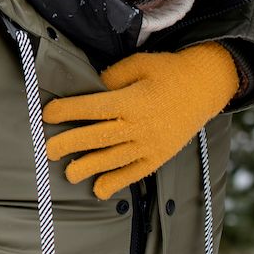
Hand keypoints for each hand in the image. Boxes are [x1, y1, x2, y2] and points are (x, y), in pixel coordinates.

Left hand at [41, 42, 238, 199]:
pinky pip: (136, 172)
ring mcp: (151, 144)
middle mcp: (140, 126)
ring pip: (115, 159)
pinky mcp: (160, 156)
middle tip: (48, 150)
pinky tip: (99, 189)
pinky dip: (117, 182)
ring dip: (89, 167)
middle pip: (99, 137)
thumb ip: (112, 78)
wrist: (206, 86)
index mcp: (132, 101)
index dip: (68, 111)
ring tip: (69, 173)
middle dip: (70, 144)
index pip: (93, 108)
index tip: (47, 114)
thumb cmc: (168, 71)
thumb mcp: (138, 64)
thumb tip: (90, 90)